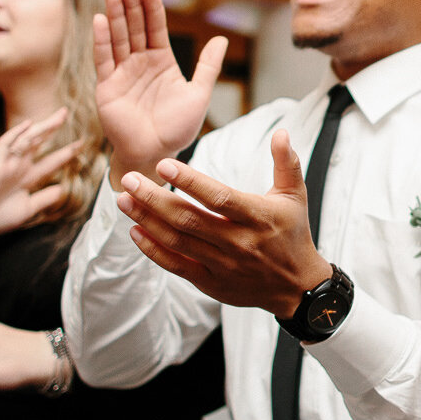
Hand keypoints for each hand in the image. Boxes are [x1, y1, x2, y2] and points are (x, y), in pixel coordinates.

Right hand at [0, 108, 80, 240]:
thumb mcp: (28, 209)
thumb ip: (44, 198)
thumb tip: (62, 189)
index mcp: (28, 177)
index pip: (51, 161)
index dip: (66, 152)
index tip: (82, 143)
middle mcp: (19, 167)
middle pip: (38, 143)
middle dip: (52, 128)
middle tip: (65, 112)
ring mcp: (7, 165)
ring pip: (25, 140)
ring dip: (40, 128)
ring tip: (56, 117)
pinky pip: (4, 146)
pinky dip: (15, 135)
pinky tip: (26, 125)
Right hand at [93, 0, 226, 181]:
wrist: (157, 156)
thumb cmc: (177, 129)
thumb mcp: (198, 94)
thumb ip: (208, 66)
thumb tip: (222, 39)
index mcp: (161, 61)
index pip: (155, 27)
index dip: (151, 7)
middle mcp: (139, 63)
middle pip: (134, 27)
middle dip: (130, 4)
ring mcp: (121, 74)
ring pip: (117, 38)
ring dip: (114, 14)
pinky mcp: (107, 87)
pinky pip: (103, 60)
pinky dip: (102, 40)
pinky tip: (100, 19)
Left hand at [115, 130, 331, 317]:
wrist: (297, 287)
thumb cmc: (293, 234)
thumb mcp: (296, 196)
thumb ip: (286, 163)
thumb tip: (281, 132)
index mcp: (258, 217)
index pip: (219, 198)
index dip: (190, 181)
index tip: (164, 165)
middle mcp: (239, 242)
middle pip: (190, 220)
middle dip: (155, 198)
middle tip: (129, 179)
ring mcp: (224, 265)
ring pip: (178, 241)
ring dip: (147, 220)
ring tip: (124, 200)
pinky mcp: (212, 283)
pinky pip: (177, 266)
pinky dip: (153, 250)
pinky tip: (135, 231)